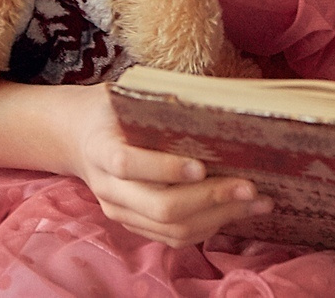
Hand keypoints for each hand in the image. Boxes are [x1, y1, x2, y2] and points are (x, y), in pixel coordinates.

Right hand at [55, 84, 272, 247]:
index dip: (165, 168)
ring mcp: (119, 211)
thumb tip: (218, 103)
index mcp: (100, 147)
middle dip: (210, 198)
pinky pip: (172, 237)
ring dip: (218, 218)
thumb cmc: (113, 109)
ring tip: (256, 202)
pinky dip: (207, 227)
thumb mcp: (127, 96)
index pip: (127, 164)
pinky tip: (235, 212)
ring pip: (170, 229)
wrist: (78, 136)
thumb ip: (159, 102)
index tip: (202, 165)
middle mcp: (107, 187)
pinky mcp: (133, 224)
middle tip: (249, 187)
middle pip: (159, 206)